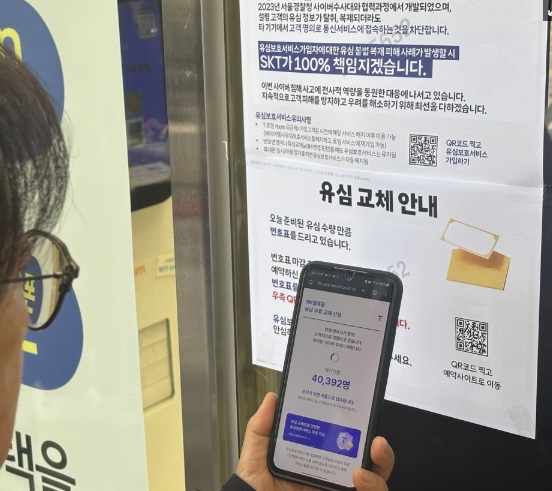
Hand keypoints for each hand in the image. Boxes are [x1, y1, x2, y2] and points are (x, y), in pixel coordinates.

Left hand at [236, 392, 394, 490]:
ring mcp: (339, 489)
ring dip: (381, 467)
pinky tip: (359, 478)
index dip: (357, 429)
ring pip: (377, 481)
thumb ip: (262, 427)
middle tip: (376, 440)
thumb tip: (273, 398)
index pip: (344, 443)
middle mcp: (332, 476)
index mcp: (315, 460)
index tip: (360, 413)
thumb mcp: (256, 456)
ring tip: (370, 459)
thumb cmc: (257, 490)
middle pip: (369, 462)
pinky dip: (374, 486)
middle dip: (381, 450)